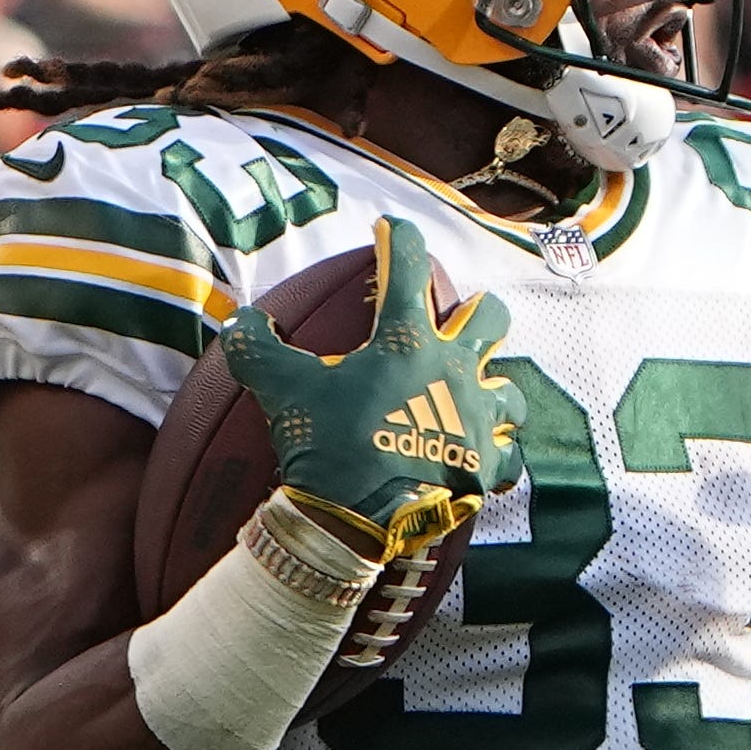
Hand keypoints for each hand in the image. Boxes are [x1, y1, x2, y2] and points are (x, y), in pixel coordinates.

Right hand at [220, 217, 522, 566]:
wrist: (360, 521)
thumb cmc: (327, 447)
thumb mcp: (282, 391)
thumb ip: (257, 349)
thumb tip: (240, 321)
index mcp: (406, 342)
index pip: (408, 267)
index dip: (399, 239)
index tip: (391, 228)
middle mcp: (453, 371)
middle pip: (490, 318)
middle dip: (479, 314)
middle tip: (462, 321)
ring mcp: (476, 419)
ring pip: (510, 390)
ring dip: (496, 389)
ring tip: (481, 396)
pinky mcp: (484, 467)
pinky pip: (508, 456)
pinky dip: (499, 454)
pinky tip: (486, 457)